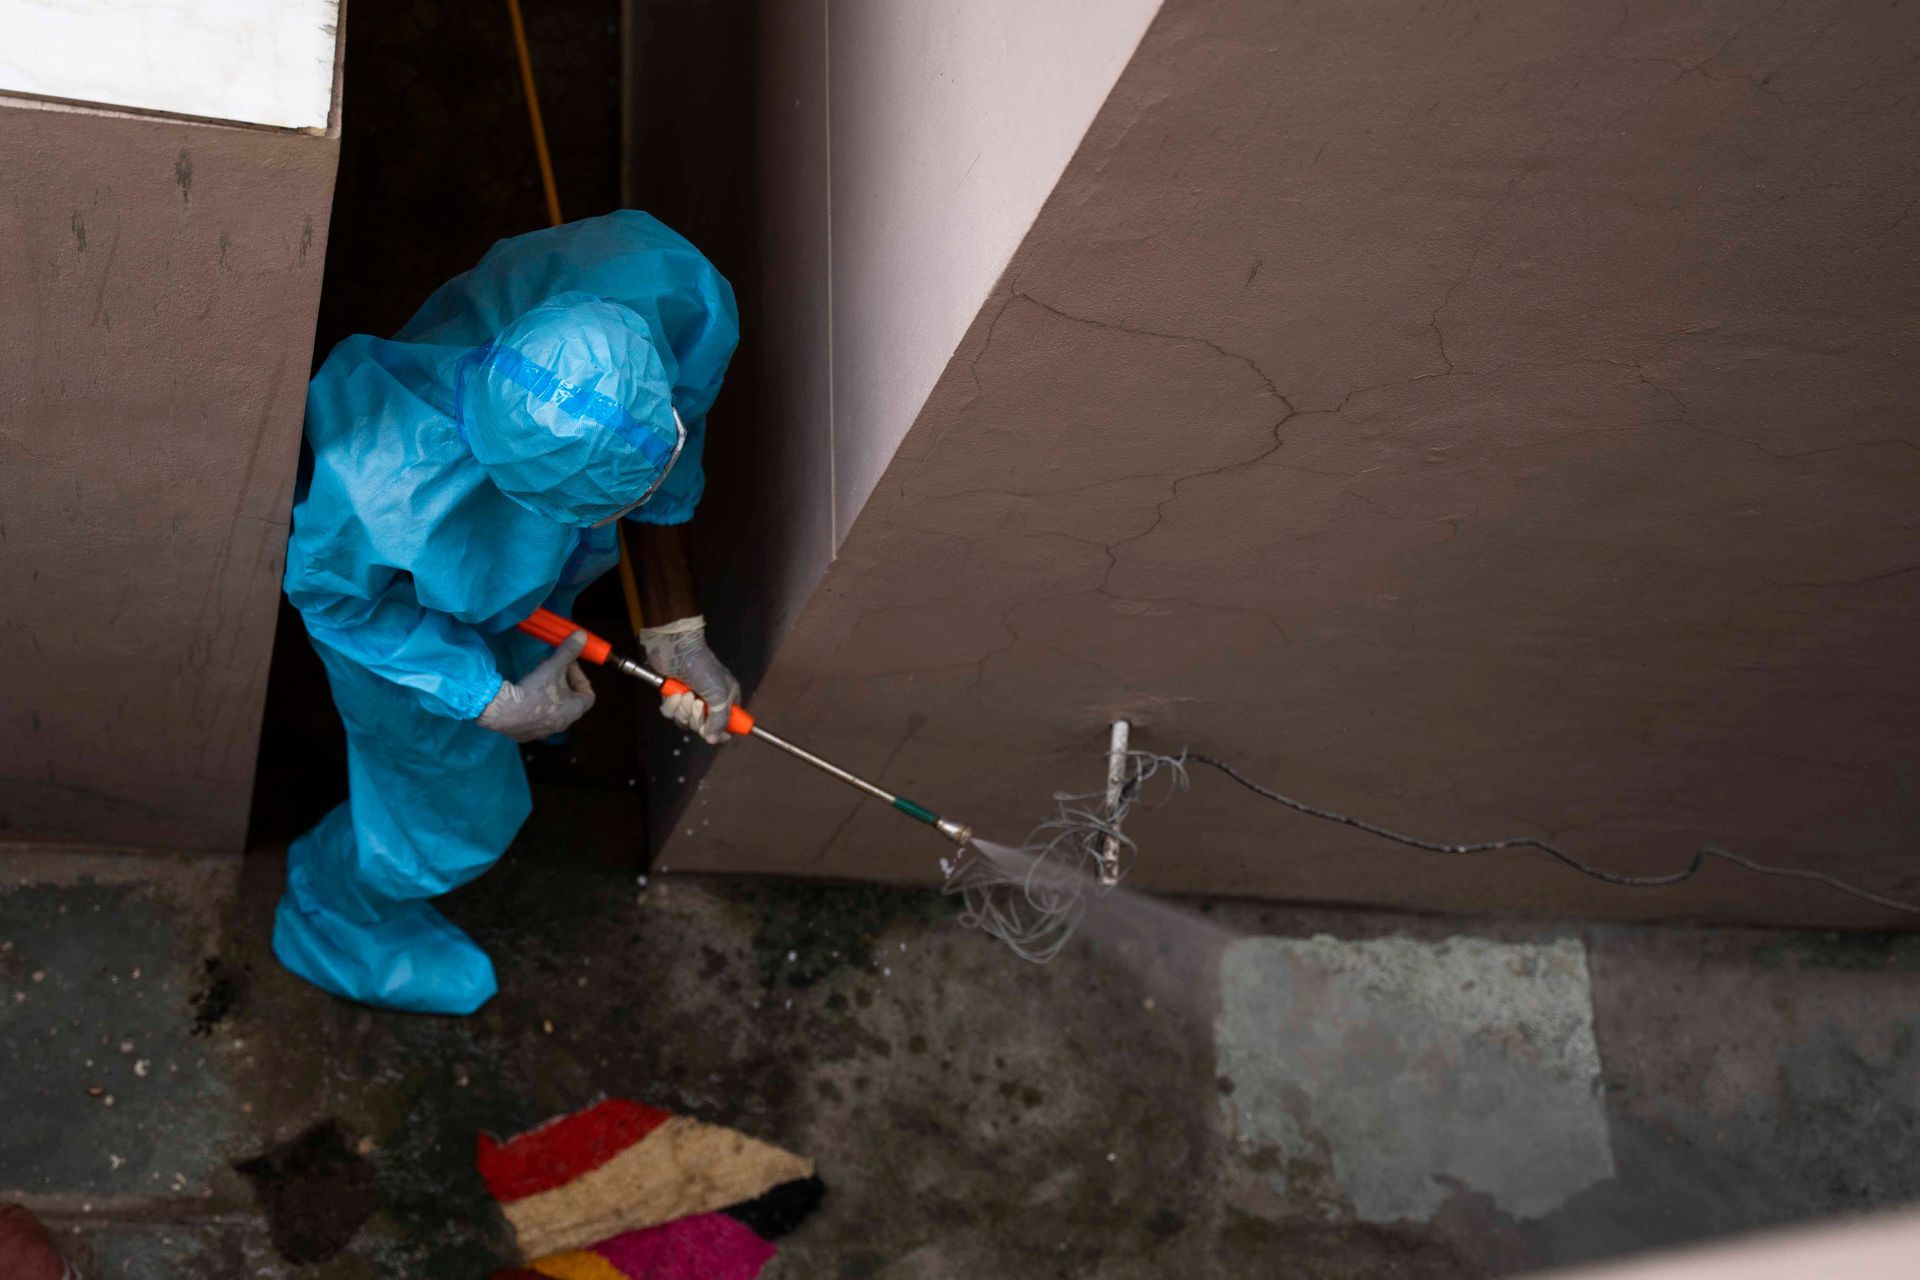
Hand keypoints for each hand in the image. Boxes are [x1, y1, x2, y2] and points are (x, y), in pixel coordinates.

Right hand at [476, 631, 596, 741]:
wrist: (503, 711)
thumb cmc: (534, 690)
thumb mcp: (553, 666)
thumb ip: (568, 651)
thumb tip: (582, 635)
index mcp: (574, 710)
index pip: (588, 694)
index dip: (580, 676)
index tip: (569, 665)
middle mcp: (563, 724)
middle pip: (570, 700)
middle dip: (563, 681)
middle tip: (552, 667)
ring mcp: (544, 731)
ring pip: (553, 708)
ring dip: (549, 692)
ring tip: (536, 677)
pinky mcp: (527, 734)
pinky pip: (535, 717)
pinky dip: (534, 704)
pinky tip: (523, 693)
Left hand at [639, 615, 739, 744]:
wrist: (678, 649)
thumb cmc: (703, 667)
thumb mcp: (719, 695)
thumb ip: (720, 720)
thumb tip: (714, 739)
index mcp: (726, 699)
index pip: (728, 725)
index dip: (721, 732)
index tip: (715, 734)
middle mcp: (709, 702)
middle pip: (704, 728)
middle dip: (698, 718)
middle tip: (698, 703)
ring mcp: (690, 700)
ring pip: (685, 722)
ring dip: (684, 709)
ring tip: (686, 693)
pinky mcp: (673, 697)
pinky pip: (671, 714)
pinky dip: (671, 704)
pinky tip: (674, 692)